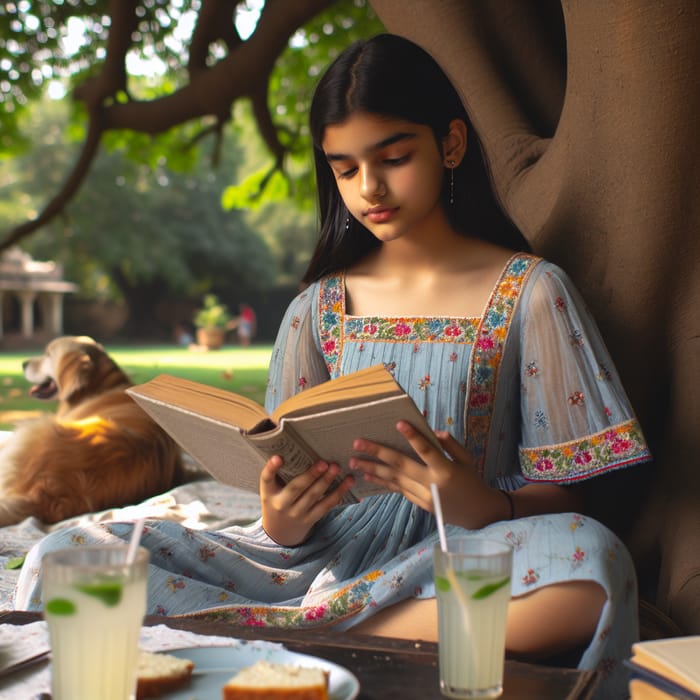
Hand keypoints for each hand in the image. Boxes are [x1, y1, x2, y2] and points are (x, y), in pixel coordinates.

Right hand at [259, 455, 354, 545]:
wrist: (280, 532)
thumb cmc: (278, 500)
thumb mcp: (272, 490)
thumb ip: (280, 473)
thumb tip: (295, 446)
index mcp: (269, 493)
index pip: (266, 479)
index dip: (271, 468)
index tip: (278, 457)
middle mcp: (281, 504)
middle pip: (296, 488)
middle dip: (311, 475)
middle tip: (324, 462)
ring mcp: (296, 513)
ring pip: (314, 496)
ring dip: (327, 481)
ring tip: (337, 468)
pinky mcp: (310, 519)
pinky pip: (326, 506)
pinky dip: (338, 493)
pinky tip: (347, 482)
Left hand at [349, 421, 505, 528]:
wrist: (477, 513)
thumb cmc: (472, 480)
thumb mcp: (467, 459)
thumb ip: (450, 445)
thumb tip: (433, 432)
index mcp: (445, 470)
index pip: (426, 450)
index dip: (413, 436)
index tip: (399, 423)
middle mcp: (431, 483)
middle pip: (401, 465)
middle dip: (377, 453)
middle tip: (357, 443)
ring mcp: (423, 496)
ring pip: (393, 480)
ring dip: (372, 470)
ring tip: (353, 461)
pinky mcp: (419, 503)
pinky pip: (397, 490)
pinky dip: (382, 482)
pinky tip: (367, 475)